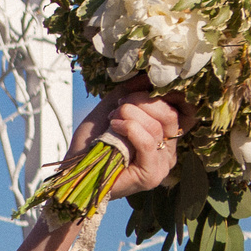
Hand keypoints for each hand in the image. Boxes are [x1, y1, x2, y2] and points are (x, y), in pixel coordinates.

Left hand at [70, 86, 190, 198]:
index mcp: (164, 134)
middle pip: (168, 114)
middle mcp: (168, 149)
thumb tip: (147, 76)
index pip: (175, 107)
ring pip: (156, 127)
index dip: (155, 94)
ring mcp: (162, 163)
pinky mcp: (152, 174)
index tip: (128, 95)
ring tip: (112, 119)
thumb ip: (129, 92)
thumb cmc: (93, 143)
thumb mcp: (111, 108)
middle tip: (118, 106)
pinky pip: (148, 143)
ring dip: (130, 115)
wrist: (75, 171)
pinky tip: (114, 127)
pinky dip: (130, 129)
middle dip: (140, 103)